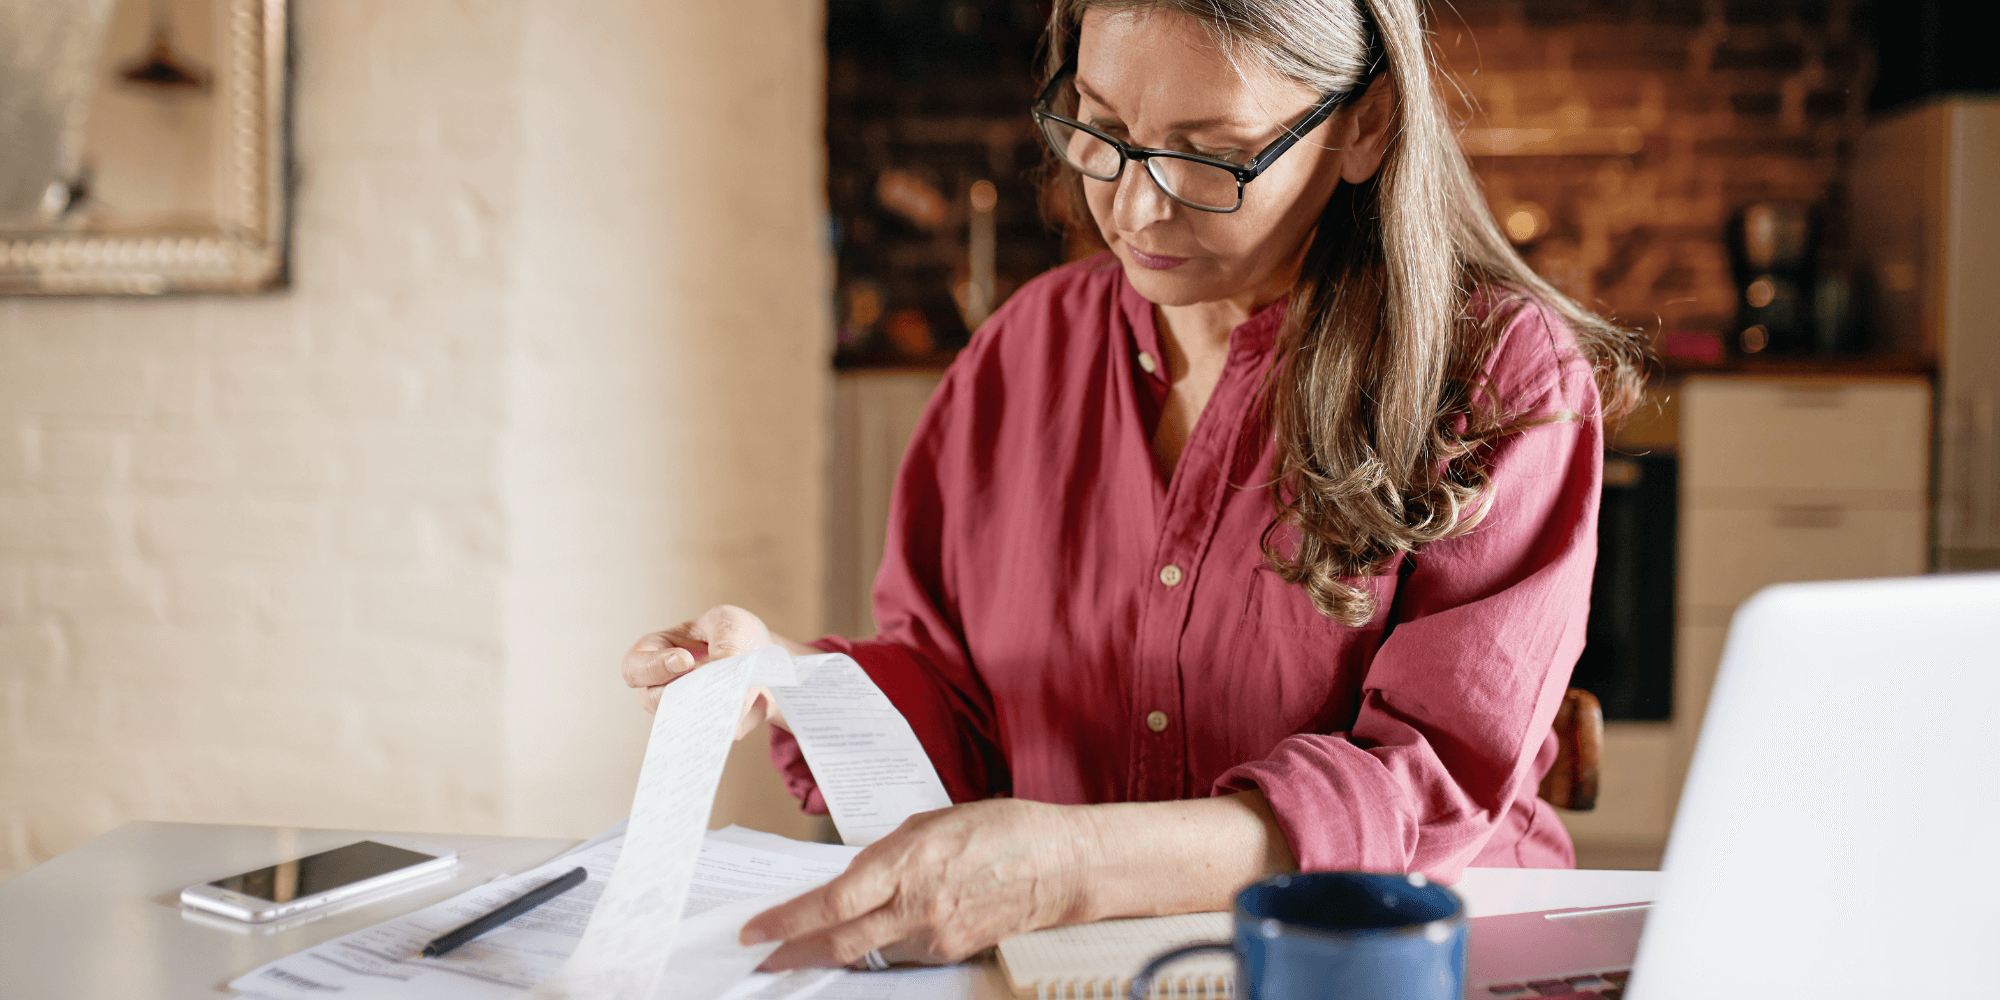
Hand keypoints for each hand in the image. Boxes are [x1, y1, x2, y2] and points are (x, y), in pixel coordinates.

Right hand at [621, 604, 783, 737]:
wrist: (766, 659)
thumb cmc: (735, 633)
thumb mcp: (730, 623)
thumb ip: (725, 641)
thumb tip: (723, 669)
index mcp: (657, 651)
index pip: (634, 666)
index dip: (653, 667)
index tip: (685, 661)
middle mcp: (664, 685)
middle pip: (651, 701)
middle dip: (681, 693)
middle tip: (712, 684)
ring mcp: (686, 709)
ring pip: (685, 721)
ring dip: (713, 708)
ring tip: (741, 693)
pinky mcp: (712, 727)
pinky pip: (717, 732)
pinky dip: (737, 719)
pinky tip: (755, 703)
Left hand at [741, 799, 1093, 968]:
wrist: (1060, 866)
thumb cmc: (1001, 831)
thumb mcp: (931, 824)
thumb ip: (886, 855)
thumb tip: (850, 879)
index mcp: (908, 863)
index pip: (832, 903)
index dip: (788, 922)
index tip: (756, 930)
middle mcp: (917, 906)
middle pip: (839, 942)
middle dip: (792, 952)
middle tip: (760, 958)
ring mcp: (934, 936)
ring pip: (865, 954)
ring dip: (828, 953)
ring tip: (798, 950)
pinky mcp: (950, 953)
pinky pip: (897, 956)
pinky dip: (870, 952)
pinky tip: (856, 944)